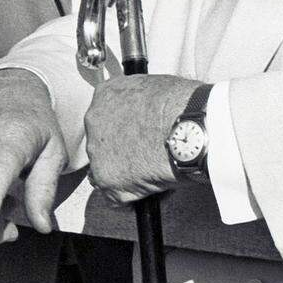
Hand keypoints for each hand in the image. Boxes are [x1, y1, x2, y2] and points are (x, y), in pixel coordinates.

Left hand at [85, 74, 199, 203]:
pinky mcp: (106, 179)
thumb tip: (147, 111)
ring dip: (124, 172)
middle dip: (120, 149)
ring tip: (152, 170)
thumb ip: (140, 101)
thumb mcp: (155, 88)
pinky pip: (114, 195)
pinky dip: (131, 195)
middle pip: (101, 141)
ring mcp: (97, 152)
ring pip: (105, 168)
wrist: (188, 130)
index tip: (136, 132)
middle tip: (145, 152)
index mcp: (106, 94)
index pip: (105, 113)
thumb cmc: (182, 106)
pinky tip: (151, 186)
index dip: (123, 126)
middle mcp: (94, 121)